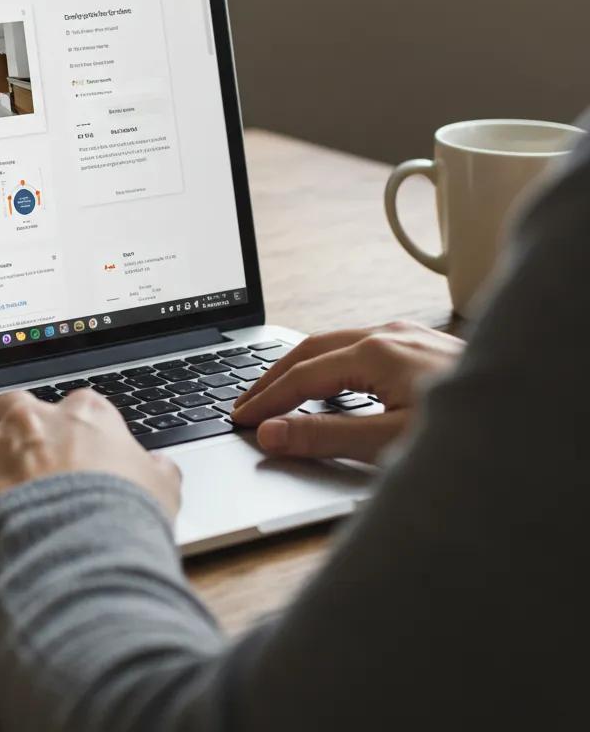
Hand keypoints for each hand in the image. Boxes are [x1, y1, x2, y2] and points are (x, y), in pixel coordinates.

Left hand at [0, 389, 181, 542]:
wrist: (80, 548)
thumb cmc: (122, 518)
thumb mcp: (161, 490)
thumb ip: (156, 471)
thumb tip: (161, 468)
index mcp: (85, 415)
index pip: (73, 403)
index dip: (66, 425)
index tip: (66, 442)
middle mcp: (33, 419)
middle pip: (12, 402)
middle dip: (10, 421)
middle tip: (13, 447)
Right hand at [231, 321, 463, 462]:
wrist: (537, 413)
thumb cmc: (472, 435)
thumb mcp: (390, 442)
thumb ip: (325, 436)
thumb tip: (272, 433)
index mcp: (375, 351)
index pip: (300, 375)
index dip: (265, 398)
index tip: (239, 418)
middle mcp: (389, 334)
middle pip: (310, 348)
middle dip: (272, 375)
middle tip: (243, 402)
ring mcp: (408, 336)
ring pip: (336, 344)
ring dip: (300, 367)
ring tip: (276, 393)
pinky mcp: (424, 346)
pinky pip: (361, 347)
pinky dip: (331, 365)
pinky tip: (332, 385)